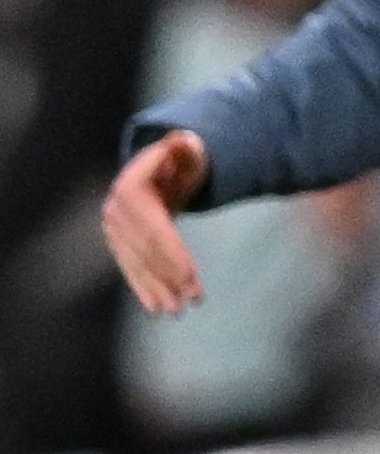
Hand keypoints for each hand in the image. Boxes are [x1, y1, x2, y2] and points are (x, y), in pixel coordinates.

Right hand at [101, 130, 209, 314]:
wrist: (158, 168)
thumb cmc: (178, 158)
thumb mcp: (184, 149)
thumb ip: (183, 147)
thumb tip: (180, 141)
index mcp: (130, 190)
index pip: (155, 231)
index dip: (173, 255)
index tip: (191, 277)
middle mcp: (116, 212)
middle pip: (147, 252)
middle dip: (169, 278)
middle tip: (193, 301)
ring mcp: (113, 229)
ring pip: (138, 264)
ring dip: (157, 290)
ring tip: (178, 311)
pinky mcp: (118, 242)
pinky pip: (130, 268)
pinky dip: (143, 289)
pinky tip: (157, 308)